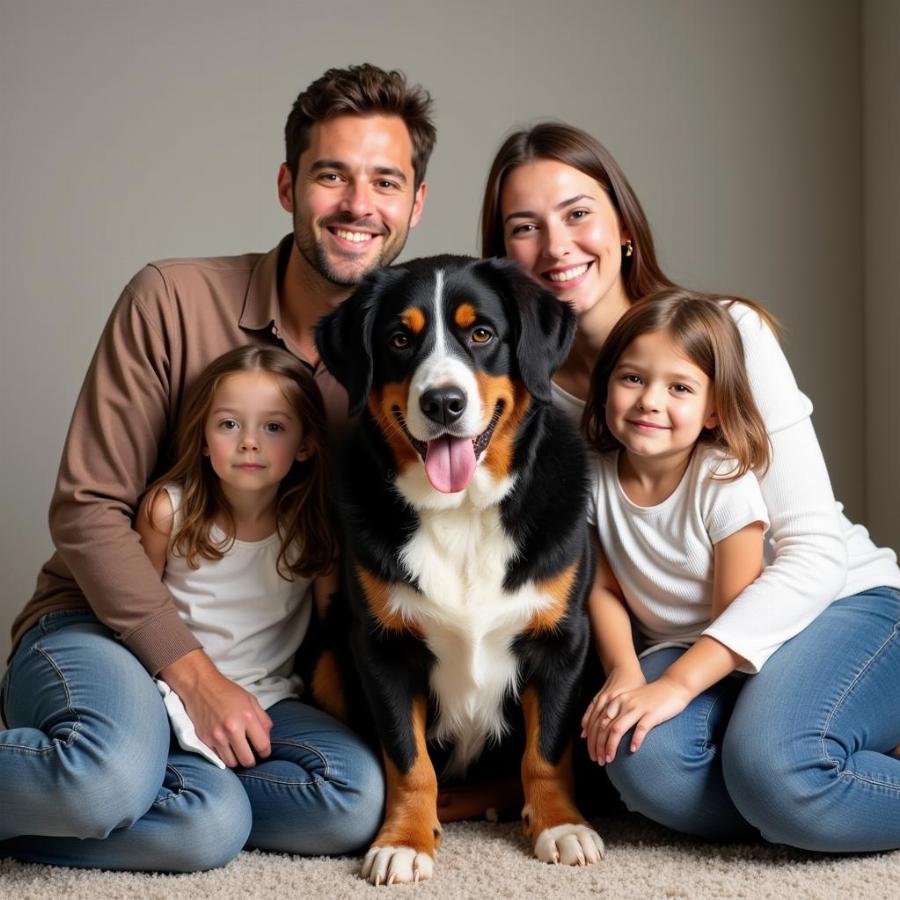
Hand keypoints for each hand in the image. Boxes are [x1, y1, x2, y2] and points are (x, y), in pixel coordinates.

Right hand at [160, 650, 272, 767]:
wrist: (201, 686)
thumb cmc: (227, 692)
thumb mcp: (251, 700)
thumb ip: (263, 720)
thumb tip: (267, 738)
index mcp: (247, 717)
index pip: (262, 745)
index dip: (266, 752)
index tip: (264, 752)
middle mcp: (232, 729)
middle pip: (247, 760)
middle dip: (252, 760)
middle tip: (251, 755)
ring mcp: (217, 736)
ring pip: (232, 763)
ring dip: (237, 760)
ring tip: (238, 751)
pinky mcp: (205, 740)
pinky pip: (218, 758)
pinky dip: (224, 756)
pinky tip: (226, 747)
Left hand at [586, 675, 691, 765]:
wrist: (673, 686)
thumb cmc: (651, 697)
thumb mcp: (630, 700)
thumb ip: (618, 712)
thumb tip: (607, 731)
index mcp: (617, 701)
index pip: (598, 722)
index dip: (593, 740)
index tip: (593, 754)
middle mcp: (624, 703)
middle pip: (605, 727)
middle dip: (599, 746)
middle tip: (599, 761)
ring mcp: (637, 708)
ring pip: (618, 729)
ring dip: (611, 746)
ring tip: (609, 759)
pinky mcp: (651, 713)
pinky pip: (641, 728)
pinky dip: (635, 740)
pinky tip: (633, 750)